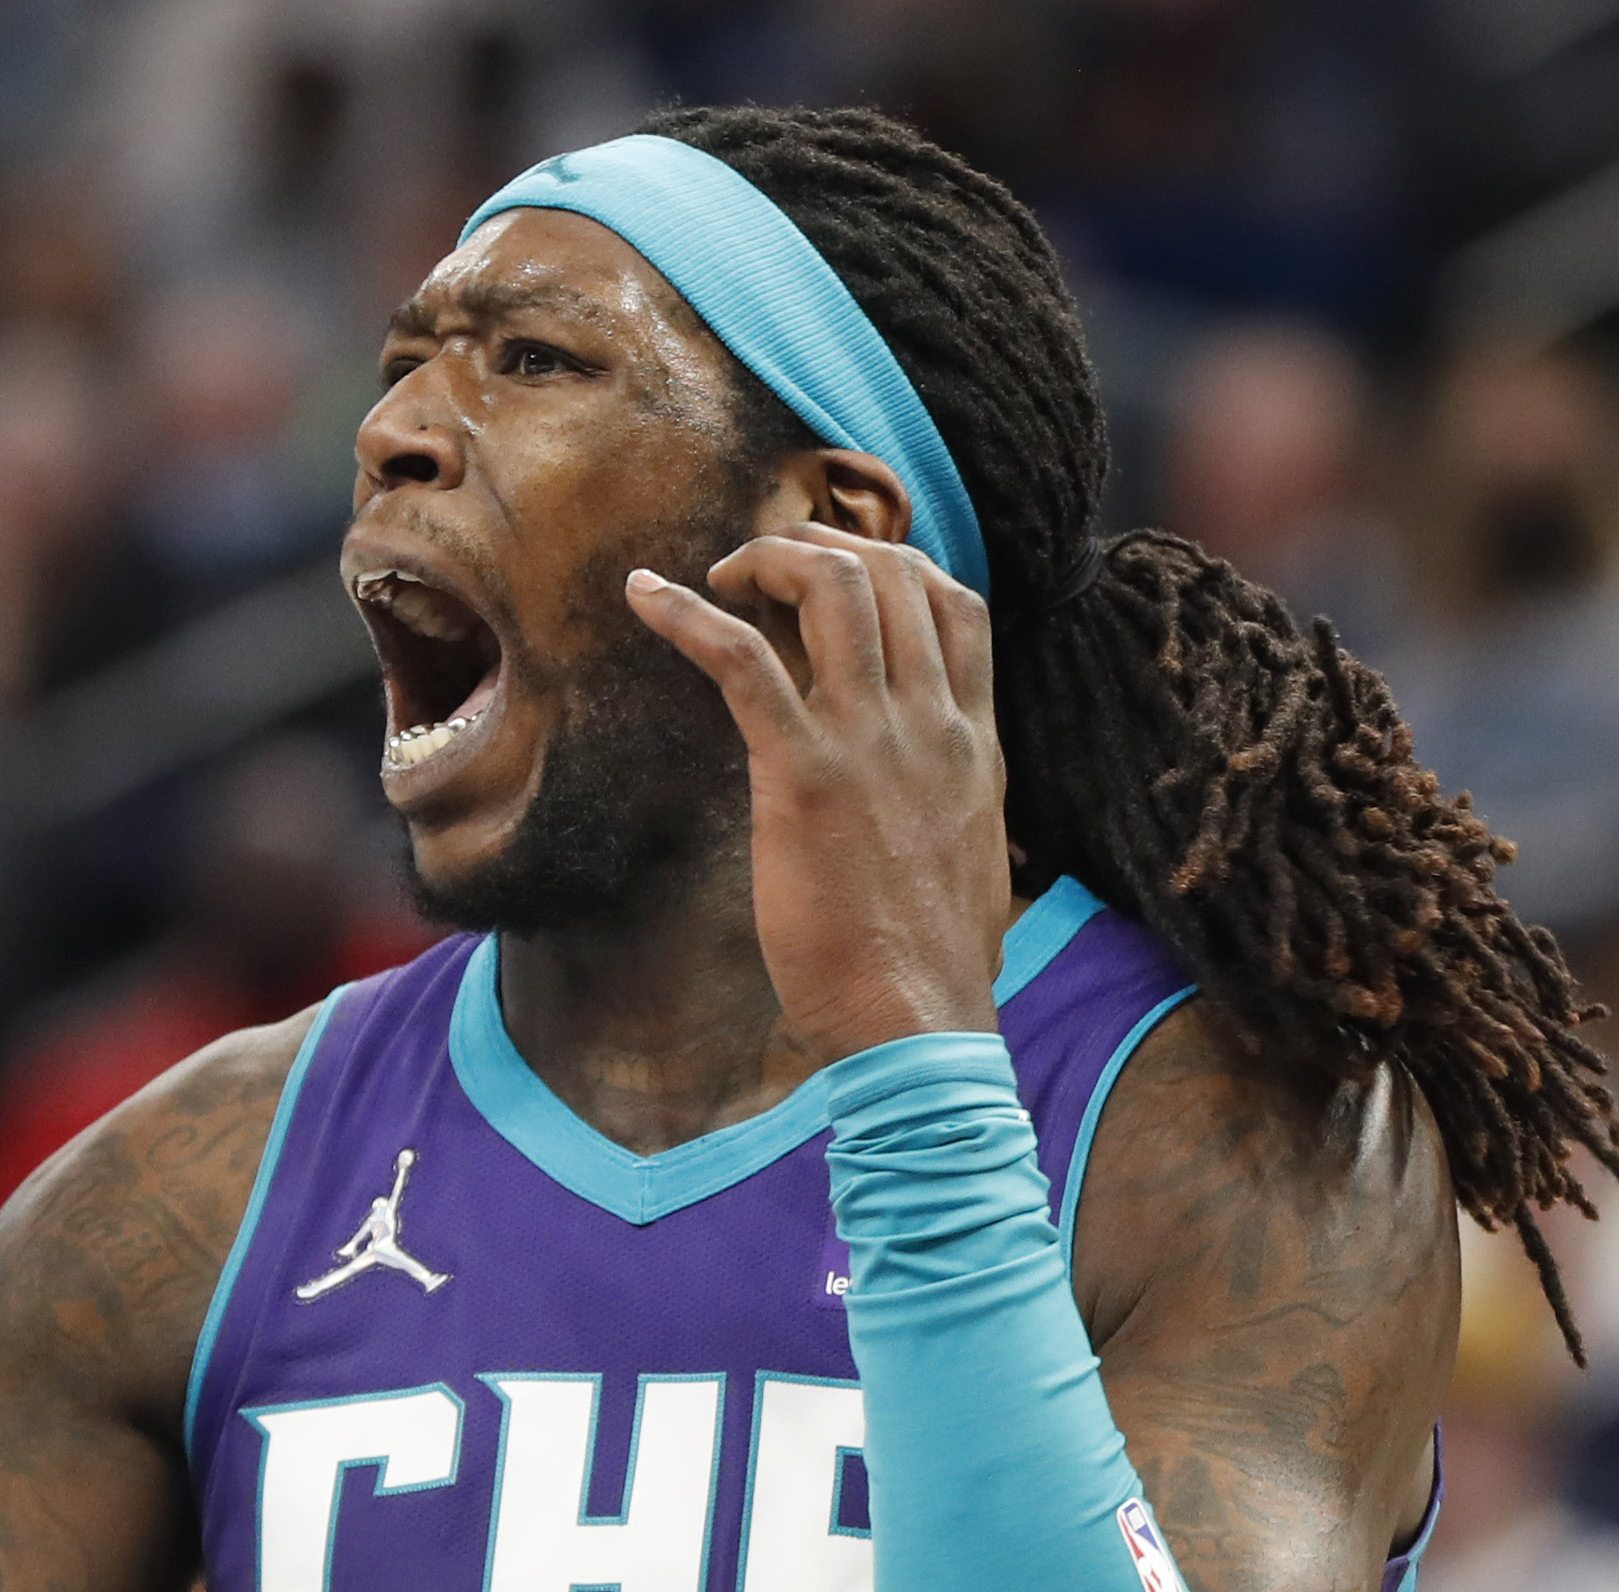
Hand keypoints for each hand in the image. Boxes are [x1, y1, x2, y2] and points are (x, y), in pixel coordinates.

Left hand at [628, 522, 1008, 1061]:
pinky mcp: (804, 773)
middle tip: (762, 570)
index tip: (836, 574)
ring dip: (768, 560)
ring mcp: (872, 741)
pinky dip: (686, 615)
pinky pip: (742, 660)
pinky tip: (644, 597)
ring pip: (833, 587)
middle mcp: (932, 723)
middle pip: (893, 572)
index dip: (892, 563)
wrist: (917, 1018)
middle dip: (820, 546)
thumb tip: (925, 800)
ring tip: (719, 578)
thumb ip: (948, 803)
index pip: (956, 603)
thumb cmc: (930, 964)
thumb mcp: (968, 857)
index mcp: (974, 741)